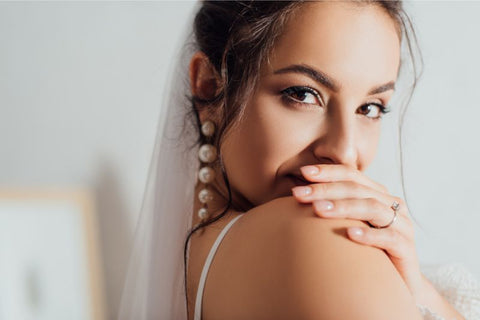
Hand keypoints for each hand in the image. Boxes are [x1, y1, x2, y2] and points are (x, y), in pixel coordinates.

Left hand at [290, 164, 423, 297]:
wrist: (398, 282)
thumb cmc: (365, 250)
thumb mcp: (346, 225)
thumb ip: (330, 208)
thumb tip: (294, 195)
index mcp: (375, 193)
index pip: (350, 174)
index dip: (327, 172)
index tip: (303, 172)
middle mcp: (390, 204)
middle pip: (356, 189)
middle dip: (325, 189)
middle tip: (299, 193)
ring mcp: (401, 224)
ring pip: (372, 208)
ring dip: (343, 207)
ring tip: (318, 210)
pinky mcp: (406, 247)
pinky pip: (389, 237)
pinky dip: (369, 235)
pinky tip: (349, 234)